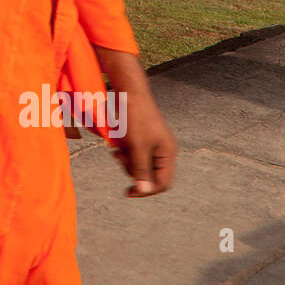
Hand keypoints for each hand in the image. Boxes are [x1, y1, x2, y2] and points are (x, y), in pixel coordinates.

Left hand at [95, 47, 176, 196]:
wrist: (128, 92)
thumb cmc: (135, 117)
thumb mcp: (137, 146)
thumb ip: (140, 169)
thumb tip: (143, 191)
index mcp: (168, 153)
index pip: (162, 183)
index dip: (146, 190)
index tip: (128, 192)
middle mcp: (163, 150)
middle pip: (149, 175)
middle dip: (132, 170)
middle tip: (120, 158)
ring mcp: (152, 144)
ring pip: (138, 165)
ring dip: (126, 161)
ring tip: (117, 150)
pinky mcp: (141, 138)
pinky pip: (133, 154)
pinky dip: (124, 152)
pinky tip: (116, 146)